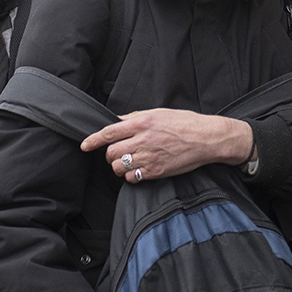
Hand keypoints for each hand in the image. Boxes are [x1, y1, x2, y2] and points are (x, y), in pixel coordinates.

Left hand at [80, 109, 252, 181]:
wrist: (206, 138)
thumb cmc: (184, 123)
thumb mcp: (158, 113)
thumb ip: (135, 118)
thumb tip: (117, 122)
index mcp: (141, 122)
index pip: (109, 132)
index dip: (93, 140)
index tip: (85, 145)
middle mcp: (142, 139)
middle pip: (111, 153)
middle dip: (110, 155)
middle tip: (118, 153)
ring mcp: (149, 157)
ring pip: (119, 167)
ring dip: (120, 166)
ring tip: (129, 162)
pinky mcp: (156, 171)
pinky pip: (133, 178)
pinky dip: (132, 176)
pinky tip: (139, 169)